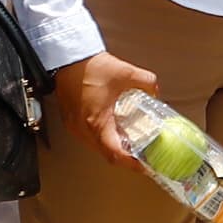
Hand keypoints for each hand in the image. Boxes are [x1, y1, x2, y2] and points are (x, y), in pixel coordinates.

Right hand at [56, 52, 159, 167]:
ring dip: (113, 147)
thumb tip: (155, 90)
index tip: (144, 164)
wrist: (66, 58)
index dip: (131, 163)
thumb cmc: (89, 66)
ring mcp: (74, 126)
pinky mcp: (70, 121)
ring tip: (130, 143)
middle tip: (142, 155)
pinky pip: (88, 138)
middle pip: (106, 153)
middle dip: (125, 157)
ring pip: (96, 147)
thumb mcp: (125, 72)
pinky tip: (113, 129)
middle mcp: (83, 129)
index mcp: (96, 122)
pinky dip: (103, 138)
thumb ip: (146, 82)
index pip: (115, 153)